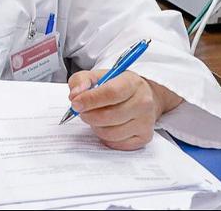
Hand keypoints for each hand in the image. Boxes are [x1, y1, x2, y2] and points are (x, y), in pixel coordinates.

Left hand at [67, 70, 182, 150]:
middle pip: (108, 116)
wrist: (143, 97)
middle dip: (88, 115)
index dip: (90, 100)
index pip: (111, 93)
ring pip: (110, 133)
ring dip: (96, 127)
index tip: (75, 103)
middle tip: (83, 111)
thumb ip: (82, 80)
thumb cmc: (117, 87)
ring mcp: (146, 121)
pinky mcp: (145, 137)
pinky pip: (116, 143)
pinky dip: (106, 137)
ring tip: (97, 117)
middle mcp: (143, 102)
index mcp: (132, 82)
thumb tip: (75, 95)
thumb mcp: (98, 76)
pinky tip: (108, 126)